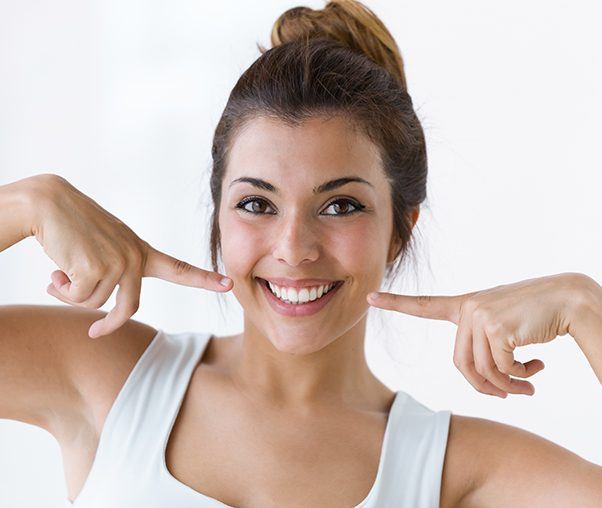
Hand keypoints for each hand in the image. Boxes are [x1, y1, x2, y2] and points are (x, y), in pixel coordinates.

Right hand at [34, 174, 232, 338]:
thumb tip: (101, 312)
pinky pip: (78, 298)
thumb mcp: (104, 248)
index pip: (179, 268)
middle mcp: (135, 257)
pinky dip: (61, 289)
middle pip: (129, 308)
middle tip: (94, 332)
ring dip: (72, 293)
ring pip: (96, 304)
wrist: (48, 203)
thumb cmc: (74, 228)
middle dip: (108, 325)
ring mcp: (118, 261)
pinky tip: (57, 268)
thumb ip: (113, 275)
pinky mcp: (97, 266)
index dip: (204, 279)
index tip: (229, 284)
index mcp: (141, 251)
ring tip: (63, 269)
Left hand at [366, 273, 584, 397]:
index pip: (425, 305)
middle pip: (462, 364)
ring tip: (529, 383)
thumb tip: (486, 383)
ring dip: (508, 386)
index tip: (370, 298)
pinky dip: (520, 377)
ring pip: (483, 370)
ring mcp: (479, 316)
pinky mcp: (496, 328)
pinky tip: (537, 367)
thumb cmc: (536, 315)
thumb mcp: (503, 328)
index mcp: (465, 305)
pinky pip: (502, 369)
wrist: (569, 300)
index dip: (396, 303)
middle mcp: (468, 307)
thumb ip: (485, 348)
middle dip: (486, 387)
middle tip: (511, 394)